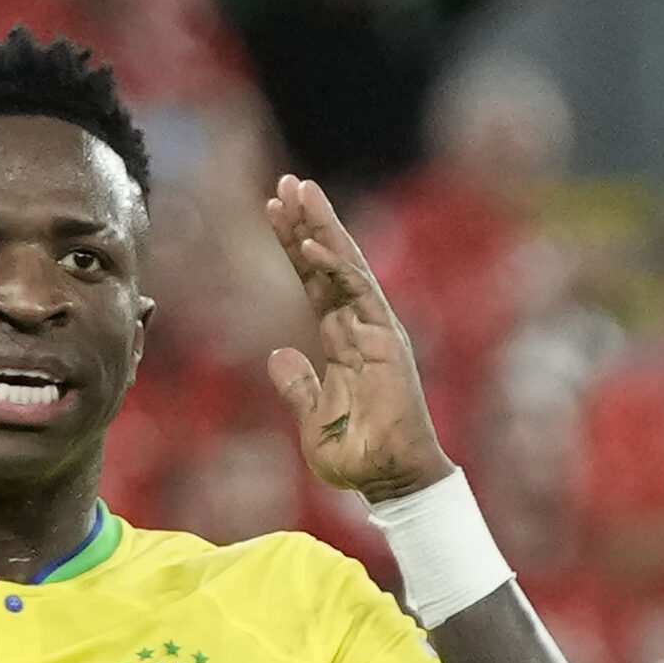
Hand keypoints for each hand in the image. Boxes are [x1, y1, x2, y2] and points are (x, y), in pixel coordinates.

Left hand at [263, 176, 452, 502]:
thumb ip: (298, 386)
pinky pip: (359, 297)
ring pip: (346, 267)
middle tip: (286, 183)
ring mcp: (376, 330)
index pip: (315, 283)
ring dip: (322, 229)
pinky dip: (336, 269)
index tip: (273, 213)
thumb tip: (279, 356)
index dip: (295, 248)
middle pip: (330, 264)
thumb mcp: (312, 419)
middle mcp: (361, 327)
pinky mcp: (386, 342)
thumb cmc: (357, 456)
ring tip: (300, 192)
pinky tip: (314, 245)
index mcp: (342, 340)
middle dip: (308, 223)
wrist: (390, 479)